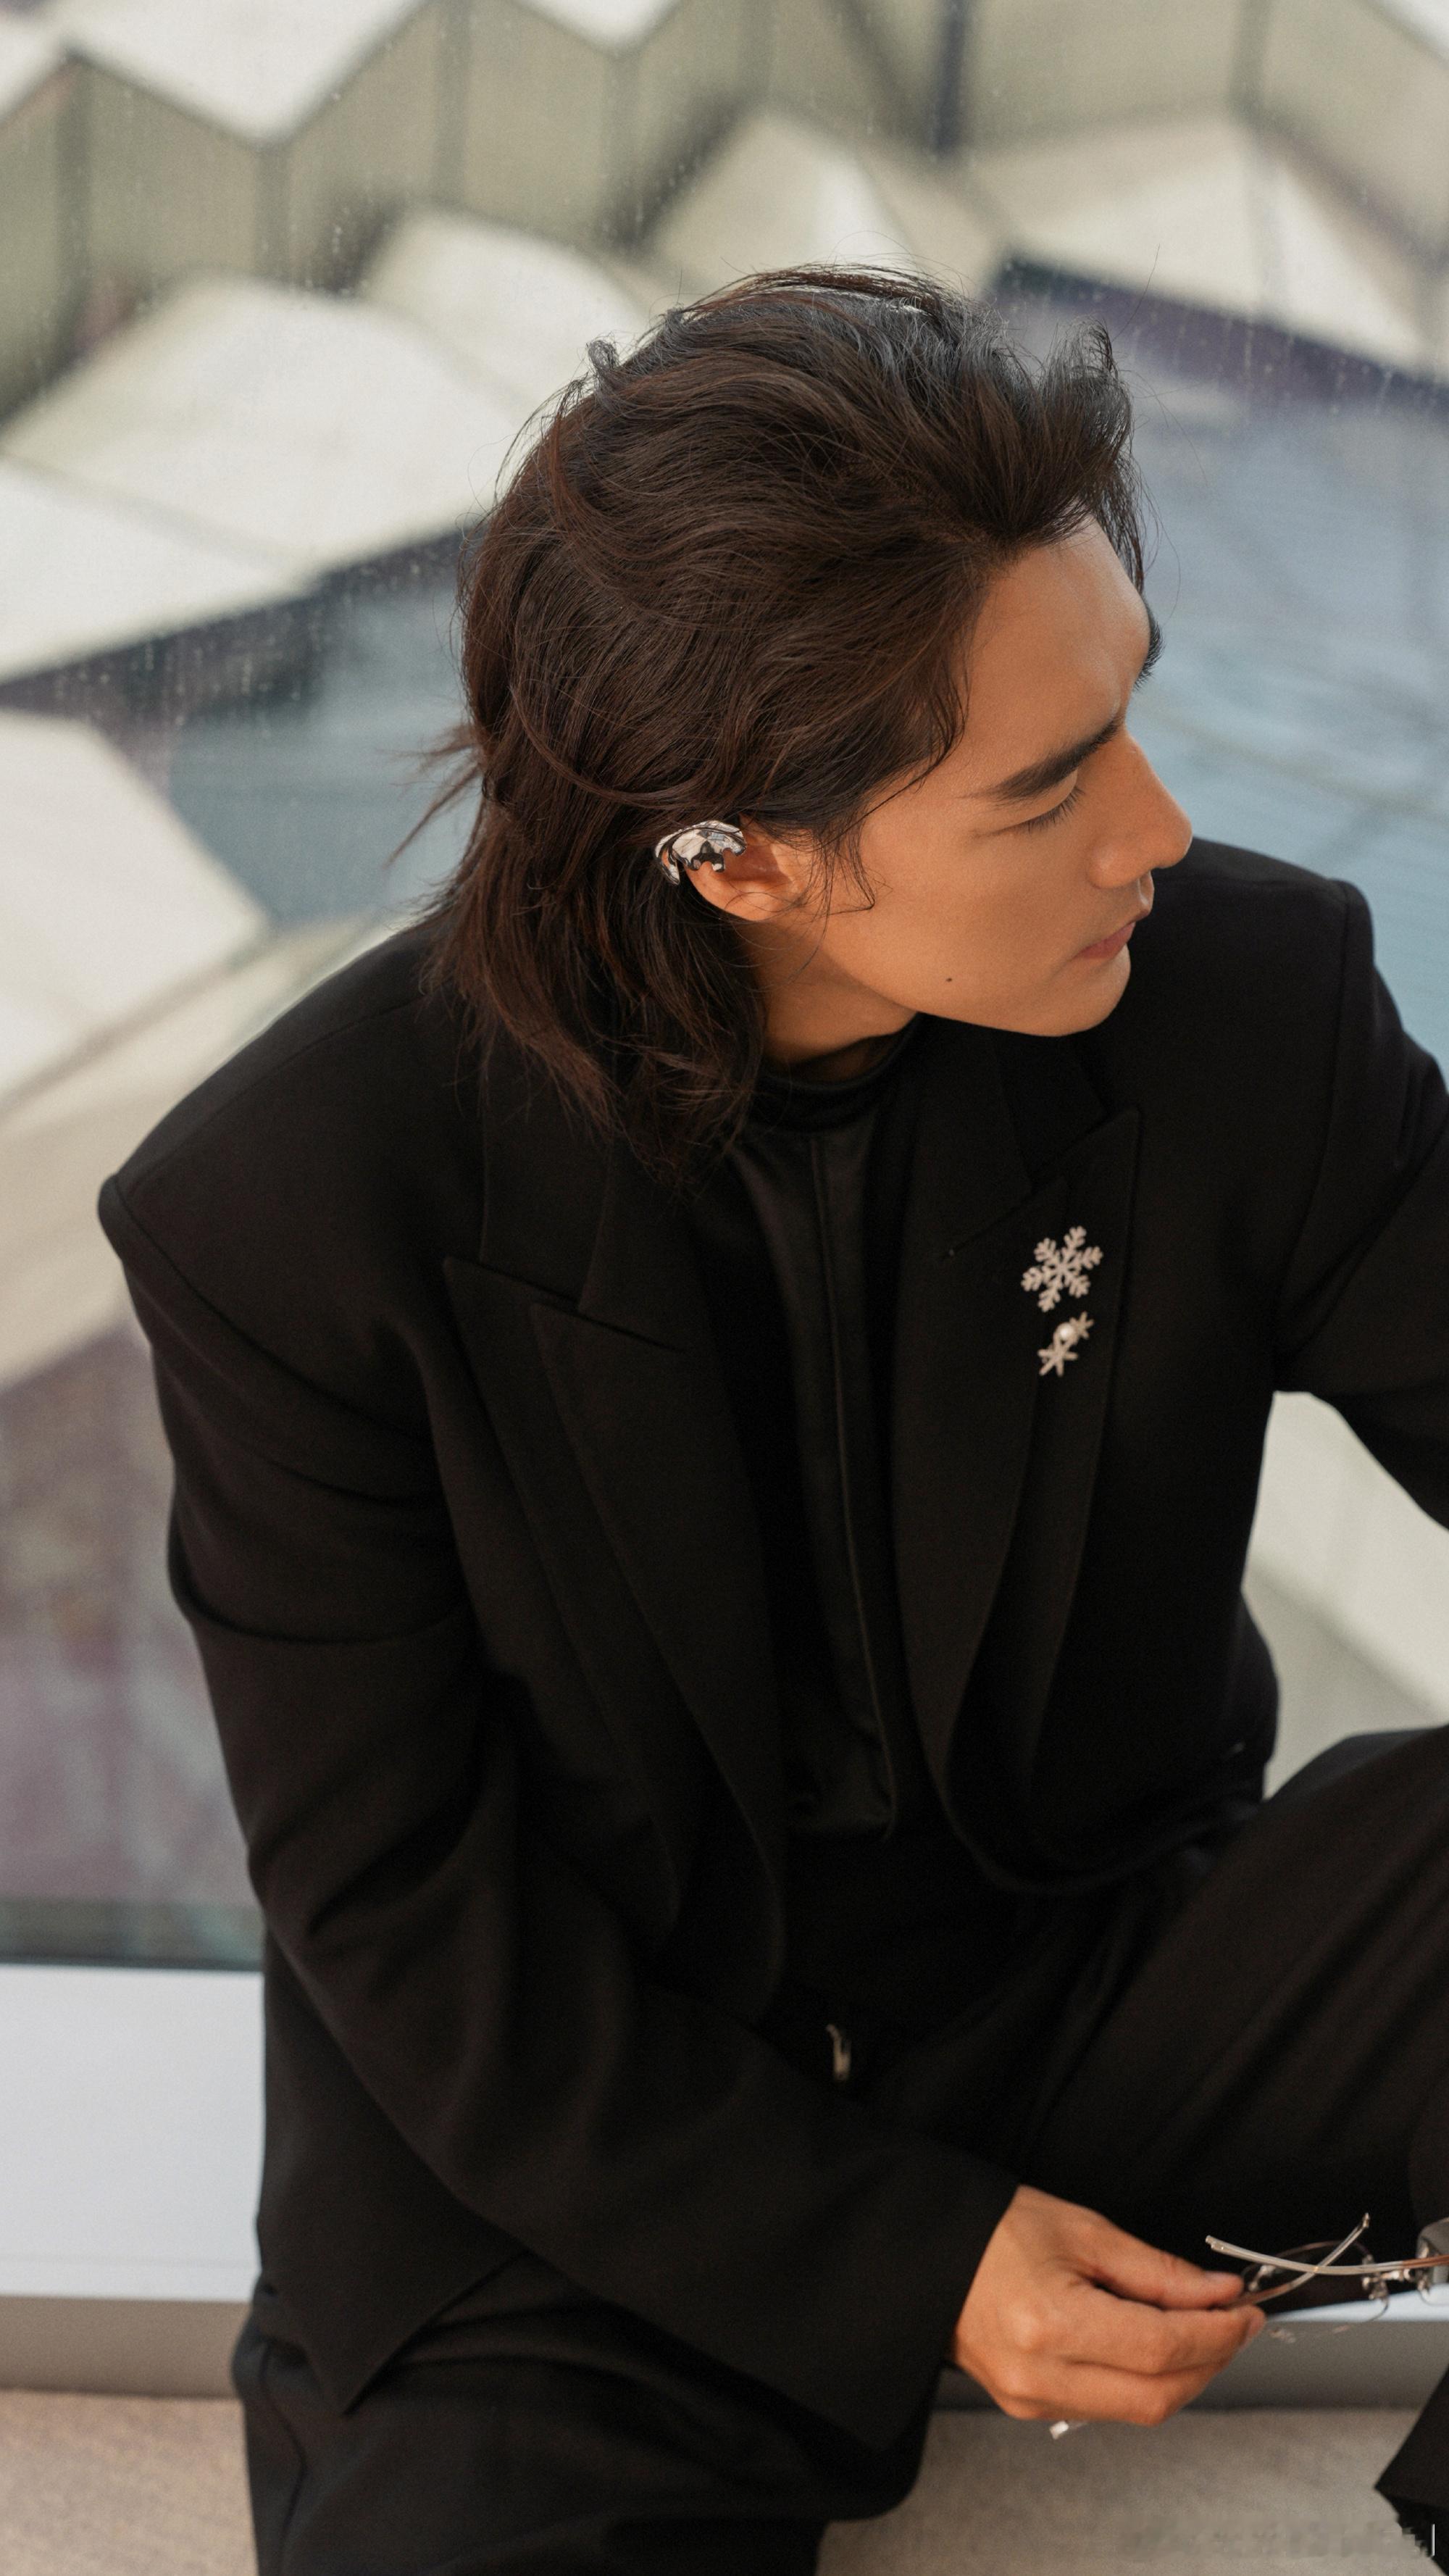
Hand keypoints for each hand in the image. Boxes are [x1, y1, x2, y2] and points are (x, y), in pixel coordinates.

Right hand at [952, 2182, 1265, 2425]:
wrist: (926, 2254)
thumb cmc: (994, 2229)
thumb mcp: (1082, 2230)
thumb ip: (1156, 2271)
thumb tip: (1219, 2295)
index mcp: (1050, 2323)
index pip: (1161, 2348)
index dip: (1217, 2334)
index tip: (1246, 2311)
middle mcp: (1040, 2375)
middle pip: (1157, 2396)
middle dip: (1210, 2361)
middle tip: (1235, 2322)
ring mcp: (1031, 2399)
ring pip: (1137, 2409)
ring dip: (1182, 2374)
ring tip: (1197, 2328)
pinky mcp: (1027, 2407)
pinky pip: (1106, 2406)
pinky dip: (1143, 2380)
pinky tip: (1151, 2343)